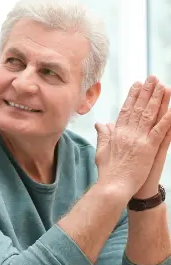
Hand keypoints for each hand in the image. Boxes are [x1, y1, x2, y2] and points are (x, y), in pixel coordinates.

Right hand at [95, 76, 170, 199]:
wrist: (113, 186)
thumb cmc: (108, 172)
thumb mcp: (102, 151)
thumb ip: (103, 135)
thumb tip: (100, 123)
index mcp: (117, 133)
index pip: (126, 110)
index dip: (132, 96)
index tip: (137, 84)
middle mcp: (128, 132)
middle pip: (139, 108)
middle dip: (146, 92)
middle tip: (153, 78)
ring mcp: (139, 139)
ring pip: (149, 114)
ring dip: (157, 99)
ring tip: (163, 86)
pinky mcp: (149, 148)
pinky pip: (160, 130)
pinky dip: (167, 118)